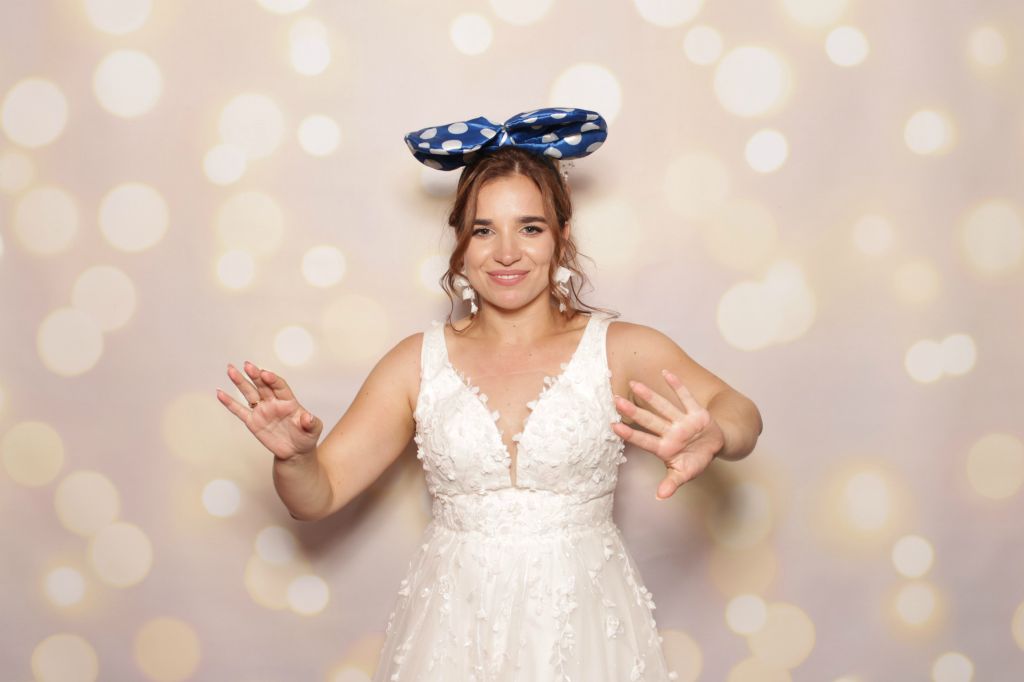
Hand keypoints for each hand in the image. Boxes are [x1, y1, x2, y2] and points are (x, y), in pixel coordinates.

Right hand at [216, 361, 321, 461]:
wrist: (296, 451)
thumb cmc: (306, 437)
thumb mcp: (314, 430)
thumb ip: (311, 422)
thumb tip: (308, 417)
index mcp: (289, 401)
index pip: (280, 386)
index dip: (272, 380)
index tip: (265, 374)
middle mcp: (273, 402)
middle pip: (262, 385)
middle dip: (255, 375)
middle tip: (247, 365)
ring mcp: (262, 410)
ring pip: (249, 393)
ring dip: (240, 381)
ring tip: (230, 369)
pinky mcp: (253, 421)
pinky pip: (239, 410)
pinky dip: (229, 402)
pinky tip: (220, 392)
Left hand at [611, 369, 724, 499]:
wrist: (715, 446)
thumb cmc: (695, 460)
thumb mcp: (684, 474)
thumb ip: (672, 483)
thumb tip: (660, 497)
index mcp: (665, 448)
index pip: (644, 440)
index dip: (630, 434)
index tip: (613, 426)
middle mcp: (670, 431)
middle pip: (649, 420)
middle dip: (633, 411)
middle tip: (615, 400)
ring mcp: (682, 421)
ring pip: (663, 406)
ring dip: (650, 396)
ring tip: (634, 384)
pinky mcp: (696, 413)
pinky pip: (686, 397)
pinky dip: (678, 386)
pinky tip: (666, 373)